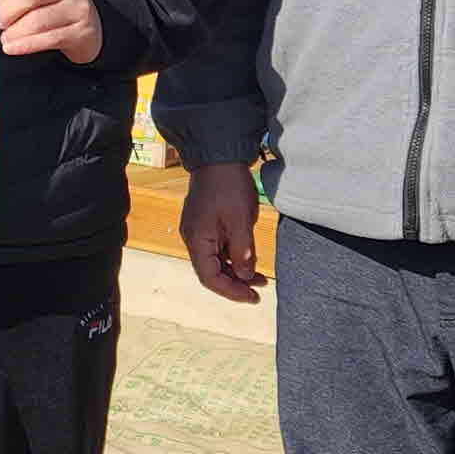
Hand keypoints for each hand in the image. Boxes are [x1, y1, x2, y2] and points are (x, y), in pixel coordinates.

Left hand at [0, 0, 102, 63]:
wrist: (92, 30)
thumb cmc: (58, 9)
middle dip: (8, 12)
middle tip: (0, 23)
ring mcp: (78, 8)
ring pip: (38, 20)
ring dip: (15, 32)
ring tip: (6, 39)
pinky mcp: (82, 31)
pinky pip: (49, 39)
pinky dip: (26, 45)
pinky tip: (14, 48)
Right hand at [179, 162, 264, 303]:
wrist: (218, 156)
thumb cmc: (228, 185)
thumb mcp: (240, 220)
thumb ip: (243, 251)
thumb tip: (246, 276)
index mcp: (197, 239)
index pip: (210, 278)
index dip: (231, 291)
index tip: (253, 297)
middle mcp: (194, 239)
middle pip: (211, 272)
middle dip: (235, 284)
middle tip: (259, 291)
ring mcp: (199, 231)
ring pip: (216, 262)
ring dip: (236, 272)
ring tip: (261, 278)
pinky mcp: (206, 225)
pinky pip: (218, 249)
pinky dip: (234, 258)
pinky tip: (250, 260)